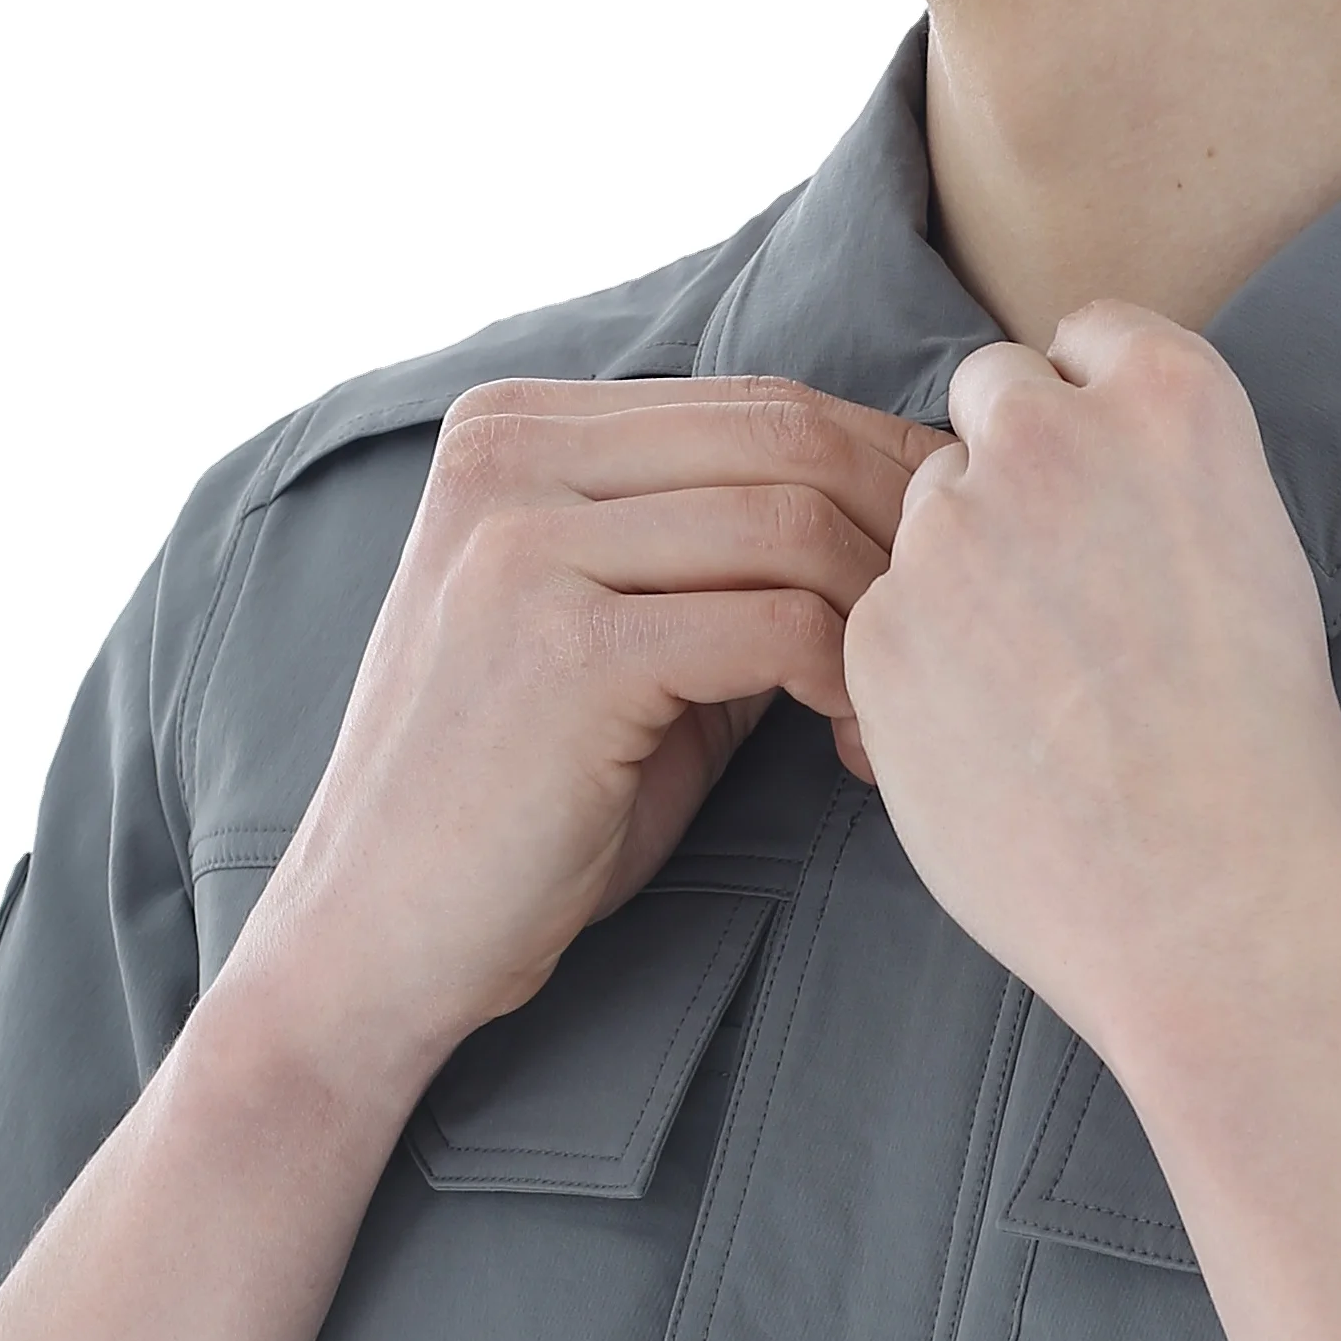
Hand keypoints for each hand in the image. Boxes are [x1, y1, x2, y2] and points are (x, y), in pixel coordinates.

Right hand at [219, 375, 948, 1108]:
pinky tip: (853, 754)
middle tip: (960, 637)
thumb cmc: (517, 814)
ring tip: (900, 716)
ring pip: (792, 522)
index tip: (946, 578)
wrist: (380, 939)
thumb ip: (714, 564)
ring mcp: (523, 544)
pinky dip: (846, 686)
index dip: (881, 477)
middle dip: (905, 533)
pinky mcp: (564, 649)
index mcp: (513, 429)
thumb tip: (890, 518)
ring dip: (883, 620)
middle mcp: (506, 456)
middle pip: (786, 437)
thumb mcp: (616, 647)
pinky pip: (775, 625)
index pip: (755, 402)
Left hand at [843, 304, 1340, 1078]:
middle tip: (1057, 597)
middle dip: (1011, 476)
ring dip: (958, 576)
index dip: (1088, 418)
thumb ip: (1162, 491)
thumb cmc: (1264, 766)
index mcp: (1170, 400)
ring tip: (1033, 699)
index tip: (1100, 491)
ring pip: (925, 513)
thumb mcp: (1258, 567)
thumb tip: (1100, 492)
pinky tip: (990, 755)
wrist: (1213, 906)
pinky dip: (918, 676)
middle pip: (990, 403)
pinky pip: (881, 624)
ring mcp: (950, 532)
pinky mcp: (879, 634)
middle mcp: (1049, 435)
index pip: (1085, 341)